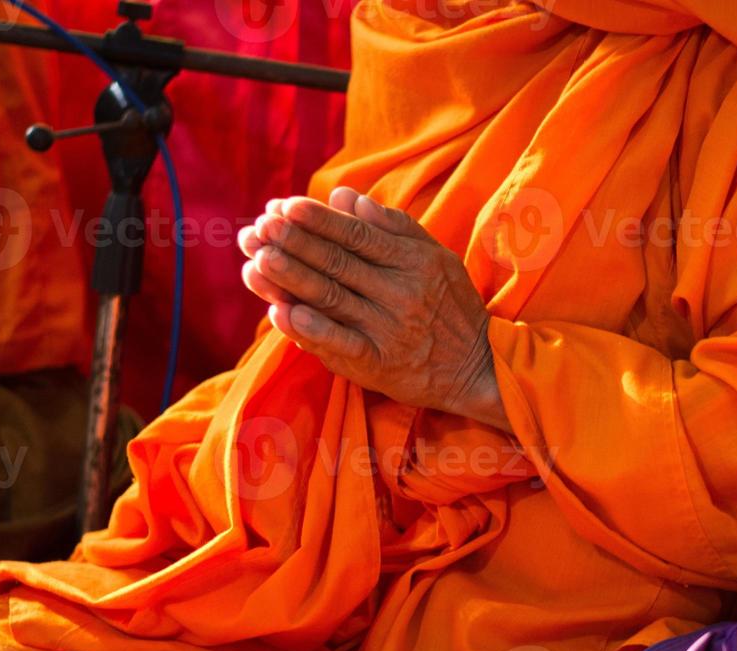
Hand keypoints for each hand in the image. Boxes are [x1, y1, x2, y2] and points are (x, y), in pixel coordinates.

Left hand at [238, 187, 508, 430]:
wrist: (477, 368)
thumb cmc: (452, 306)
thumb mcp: (436, 257)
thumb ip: (393, 225)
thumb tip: (344, 197)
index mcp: (414, 262)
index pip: (358, 236)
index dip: (319, 221)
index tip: (285, 206)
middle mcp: (402, 294)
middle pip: (339, 263)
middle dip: (295, 244)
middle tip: (260, 227)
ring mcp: (389, 331)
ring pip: (333, 299)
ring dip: (292, 279)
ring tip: (258, 260)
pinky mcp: (380, 365)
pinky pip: (341, 344)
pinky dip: (311, 329)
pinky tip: (281, 313)